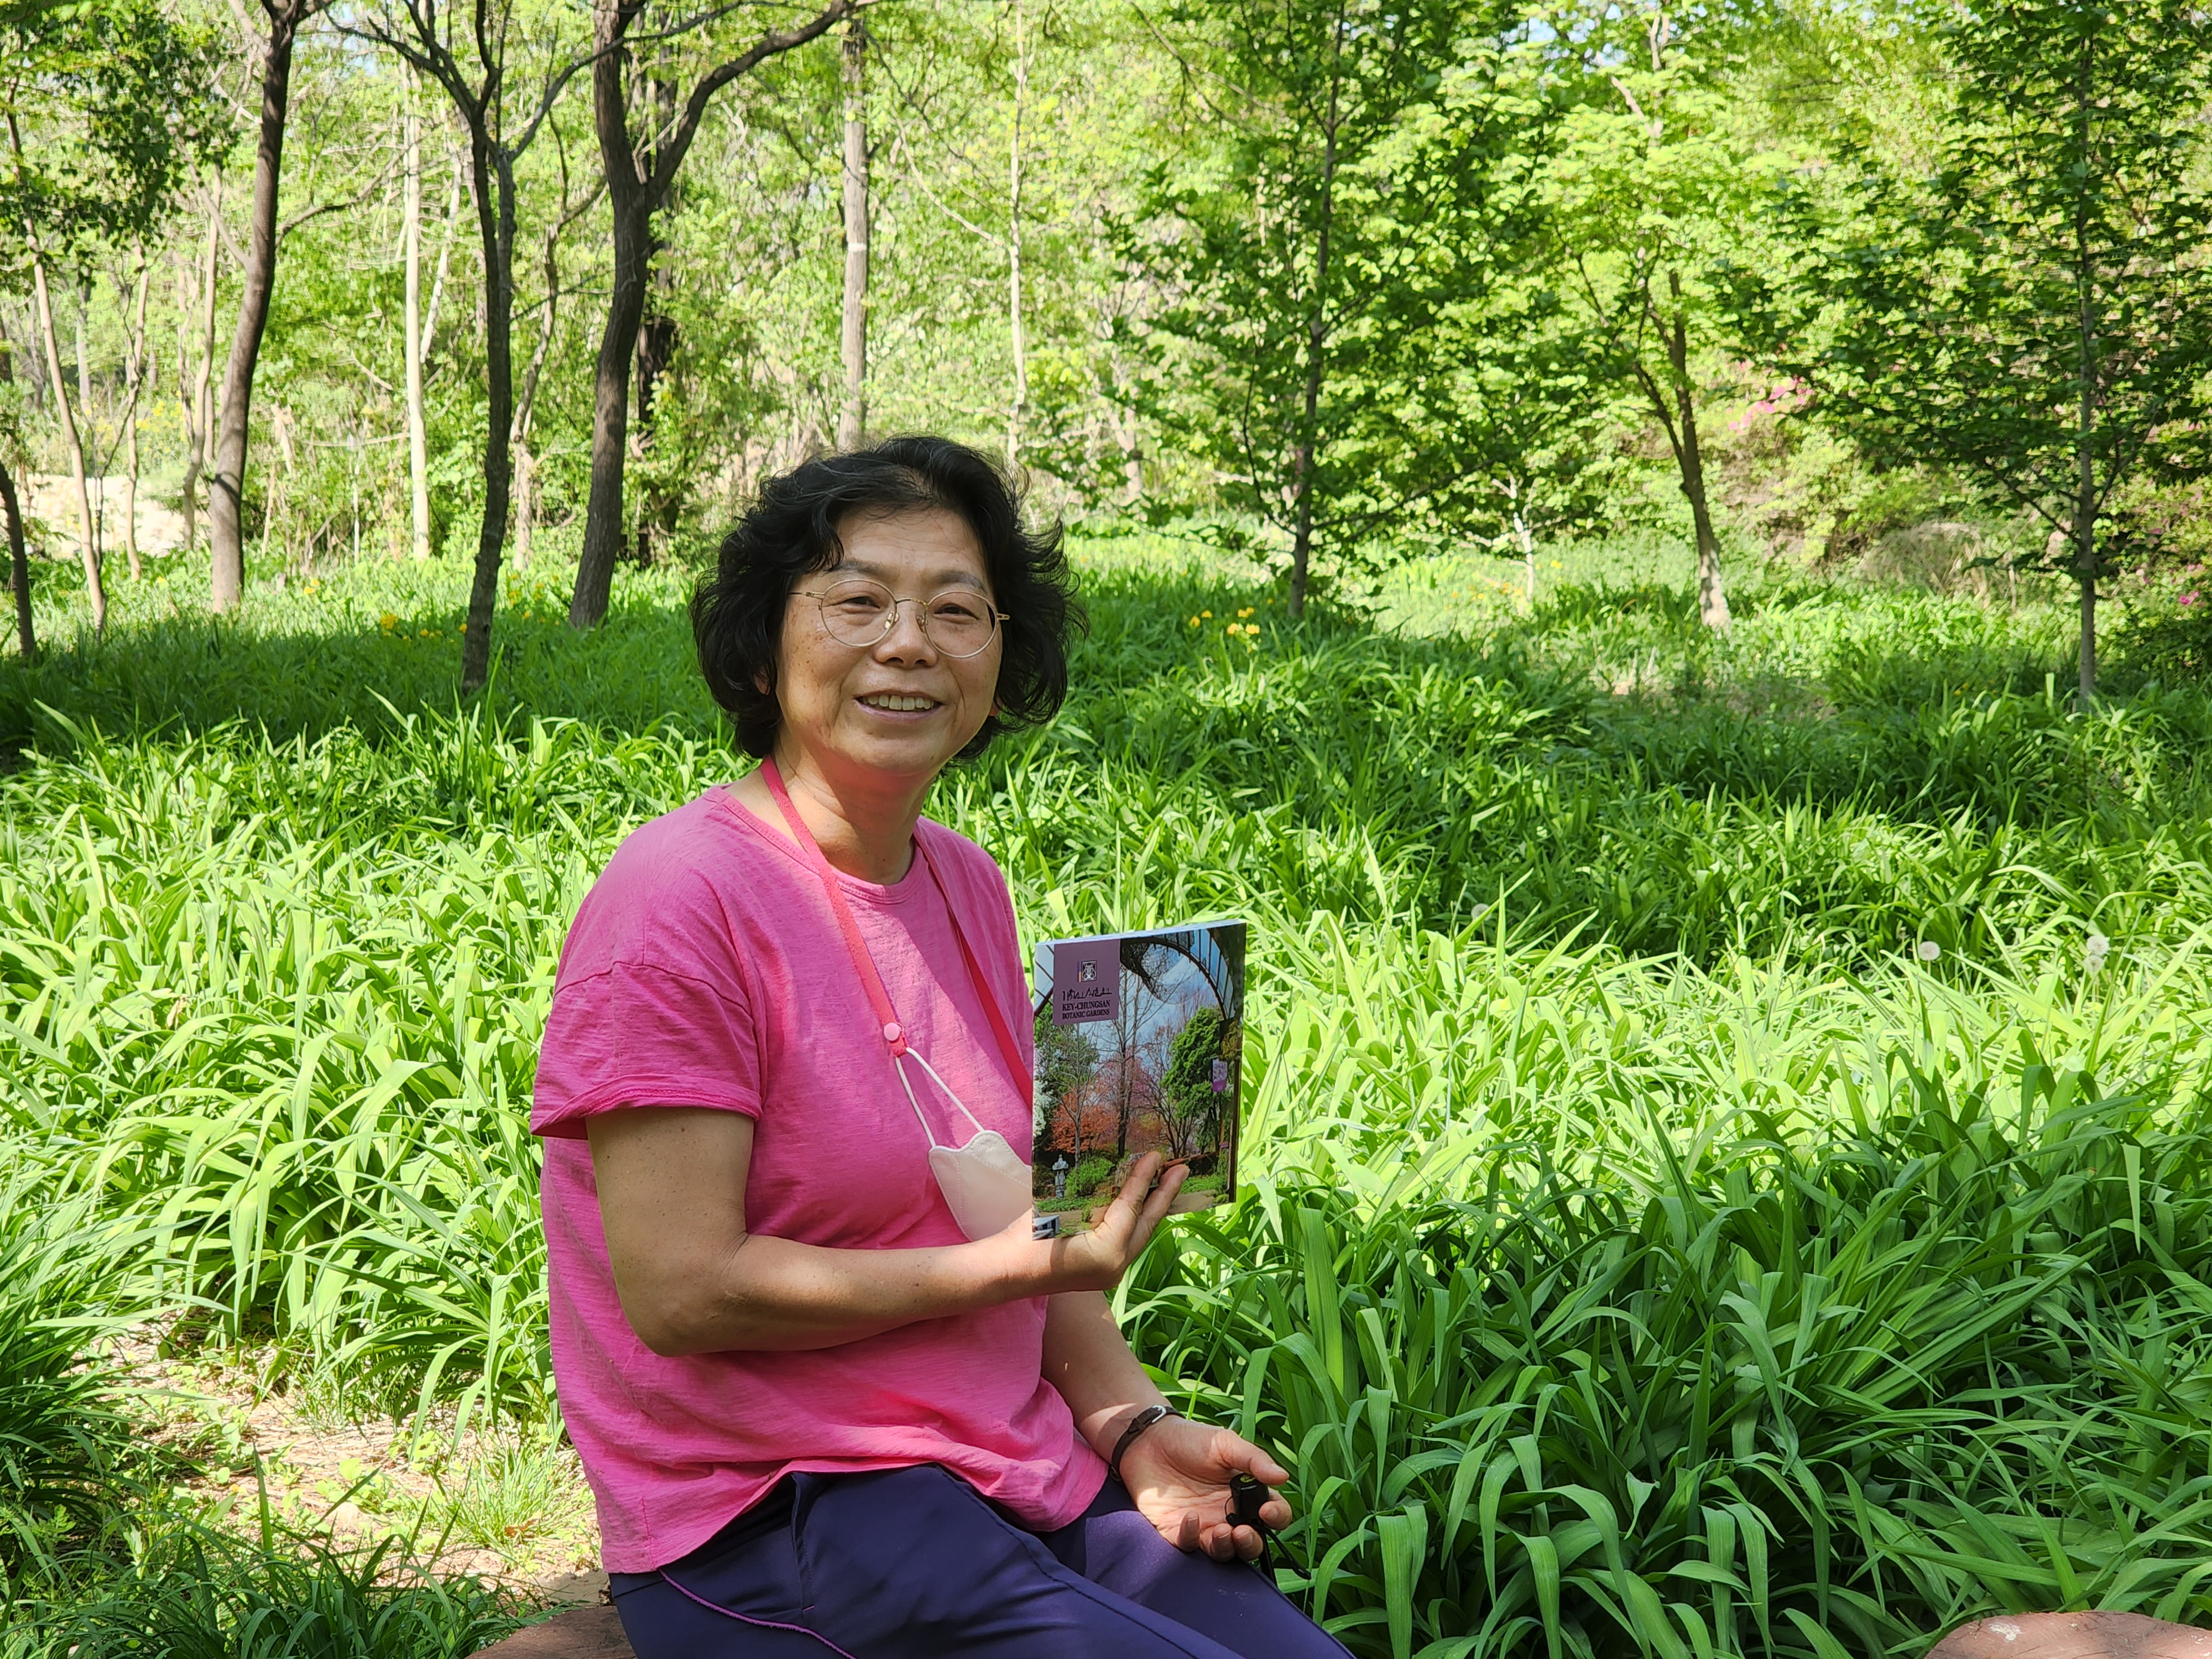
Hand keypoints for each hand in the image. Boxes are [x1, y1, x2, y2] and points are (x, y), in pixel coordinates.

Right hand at [1022, 1152, 1186, 1294]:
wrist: (1007, 1271)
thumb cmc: (1027, 1237)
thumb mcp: (1062, 1209)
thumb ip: (1096, 1198)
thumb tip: (1123, 1175)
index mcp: (1107, 1252)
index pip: (1131, 1207)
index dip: (1144, 1179)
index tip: (1157, 1156)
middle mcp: (1116, 1267)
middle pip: (1146, 1225)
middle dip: (1165, 1196)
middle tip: (1181, 1168)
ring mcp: (1111, 1273)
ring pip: (1140, 1236)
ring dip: (1153, 1209)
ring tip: (1167, 1183)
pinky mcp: (1104, 1272)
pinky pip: (1128, 1242)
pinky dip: (1137, 1222)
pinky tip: (1143, 1205)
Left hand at [1116, 1415, 1292, 1562]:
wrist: (1149, 1440)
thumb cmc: (1191, 1439)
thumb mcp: (1225, 1443)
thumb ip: (1253, 1459)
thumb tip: (1283, 1477)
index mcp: (1245, 1493)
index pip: (1271, 1514)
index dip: (1276, 1516)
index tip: (1267, 1510)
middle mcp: (1227, 1514)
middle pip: (1251, 1543)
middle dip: (1251, 1543)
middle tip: (1243, 1532)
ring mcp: (1204, 1525)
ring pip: (1223, 1551)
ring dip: (1226, 1547)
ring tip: (1222, 1531)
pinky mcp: (1176, 1531)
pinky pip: (1188, 1545)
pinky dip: (1191, 1537)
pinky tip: (1191, 1518)